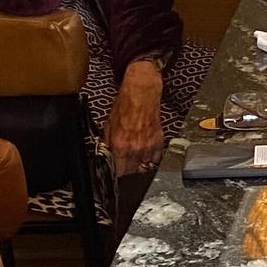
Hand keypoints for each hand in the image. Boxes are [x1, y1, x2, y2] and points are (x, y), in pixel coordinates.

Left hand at [107, 62, 165, 176]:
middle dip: (127, 169)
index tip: (116, 169)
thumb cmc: (125, 105)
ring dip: (139, 164)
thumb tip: (108, 153)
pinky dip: (151, 158)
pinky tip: (146, 153)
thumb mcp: (108, 124)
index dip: (116, 171)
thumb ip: (108, 143)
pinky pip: (156, 159)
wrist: (141, 94)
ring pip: (144, 167)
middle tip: (124, 163)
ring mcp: (148, 147)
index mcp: (120, 145)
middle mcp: (135, 149)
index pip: (118, 171)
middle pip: (131, 171)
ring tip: (135, 157)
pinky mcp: (159, 142)